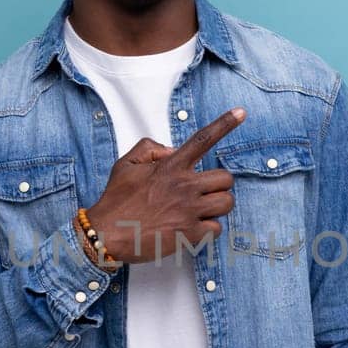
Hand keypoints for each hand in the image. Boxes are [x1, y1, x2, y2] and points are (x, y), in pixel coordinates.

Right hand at [86, 108, 245, 263]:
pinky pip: (217, 228)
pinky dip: (208, 230)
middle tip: (204, 192)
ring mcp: (189, 210)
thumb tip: (171, 150)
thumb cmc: (116, 201)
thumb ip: (149, 149)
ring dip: (217, 207)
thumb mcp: (126, 165)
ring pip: (226, 203)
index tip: (241, 112)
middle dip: (219, 185)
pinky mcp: (190, 233)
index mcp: (170, 166)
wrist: (106, 235)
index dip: (225, 124)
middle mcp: (183, 185)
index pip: (202, 139)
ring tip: (200, 211)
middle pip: (226, 178)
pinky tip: (192, 229)